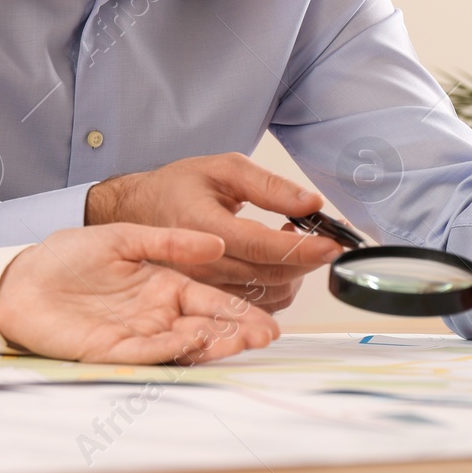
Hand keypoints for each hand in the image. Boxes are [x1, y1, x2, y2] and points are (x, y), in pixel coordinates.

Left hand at [0, 224, 281, 362]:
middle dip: (236, 332)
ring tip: (242, 341)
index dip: (238, 312)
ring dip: (214, 344)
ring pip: (183, 344)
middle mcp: (155, 314)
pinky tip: (195, 339)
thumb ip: (169, 241)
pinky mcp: (111, 352)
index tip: (267, 319)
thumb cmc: (66, 256)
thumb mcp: (124, 238)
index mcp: (162, 286)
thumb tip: (214, 240)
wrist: (20, 278)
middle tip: (265, 335)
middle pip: (205, 327)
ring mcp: (135, 334)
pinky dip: (173, 348)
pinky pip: (148, 352)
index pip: (210, 302)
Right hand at [84, 154, 341, 311]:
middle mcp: (201, 265)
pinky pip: (257, 303)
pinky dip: (279, 285)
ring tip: (289, 241)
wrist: (137, 211)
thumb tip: (311, 202)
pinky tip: (274, 259)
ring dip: (294, 273)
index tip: (334, 243)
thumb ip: (269, 185)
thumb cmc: (179, 187)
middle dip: (306, 259)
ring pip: (269, 295)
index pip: (263, 247)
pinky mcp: (208, 299)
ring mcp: (203, 287)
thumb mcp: (223, 168)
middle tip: (317, 235)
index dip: (304, 248)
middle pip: (271, 275)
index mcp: (203, 226)